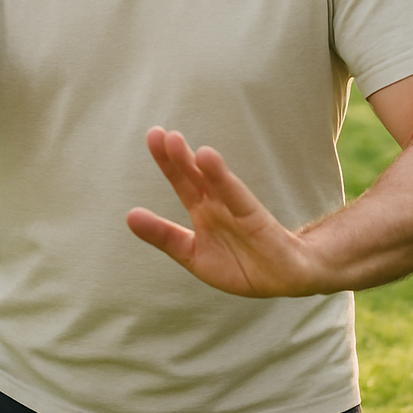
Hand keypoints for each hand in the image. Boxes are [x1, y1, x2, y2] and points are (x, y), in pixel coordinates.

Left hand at [126, 128, 313, 297]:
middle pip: (194, 176)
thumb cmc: (238, 265)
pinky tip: (209, 161)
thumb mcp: (192, 254)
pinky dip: (223, 180)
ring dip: (197, 163)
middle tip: (157, 133)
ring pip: (214, 182)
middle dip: (176, 156)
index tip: (153, 135)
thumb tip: (129, 215)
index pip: (181, 180)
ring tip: (177, 142)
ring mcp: (236, 209)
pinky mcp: (255, 219)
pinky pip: (237, 197)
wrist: (283, 279)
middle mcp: (218, 204)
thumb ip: (163, 236)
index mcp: (203, 210)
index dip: (166, 161)